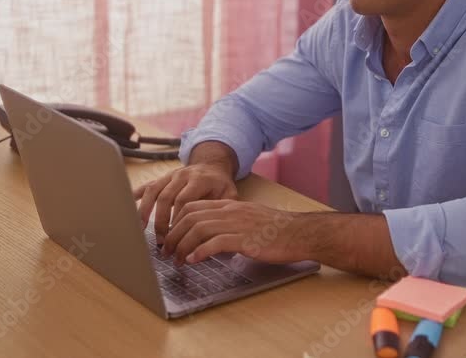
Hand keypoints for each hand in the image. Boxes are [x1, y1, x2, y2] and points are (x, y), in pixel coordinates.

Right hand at [133, 163, 237, 241]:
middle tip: (162, 242)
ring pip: (153, 191)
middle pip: (166, 197)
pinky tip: (127, 207)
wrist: (212, 165)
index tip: (176, 237)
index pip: (184, 200)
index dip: (177, 219)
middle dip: (161, 221)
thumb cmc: (220, 185)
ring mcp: (170, 175)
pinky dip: (136, 195)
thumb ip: (225, 210)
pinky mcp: (162, 178)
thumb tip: (219, 235)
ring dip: (145, 211)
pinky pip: (147, 185)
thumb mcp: (230, 194)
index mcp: (199, 179)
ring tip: (141, 229)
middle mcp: (182, 175)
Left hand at [162, 199, 304, 265]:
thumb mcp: (248, 219)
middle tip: (167, 251)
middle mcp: (230, 211)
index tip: (170, 237)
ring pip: (198, 228)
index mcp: (230, 204)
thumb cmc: (276, 230)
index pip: (193, 206)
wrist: (299, 233)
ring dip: (182, 245)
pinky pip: (215, 243)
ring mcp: (237, 224)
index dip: (176, 221)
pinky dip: (200, 252)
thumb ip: (229, 222)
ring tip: (176, 259)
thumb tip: (210, 236)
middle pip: (190, 217)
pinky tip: (193, 260)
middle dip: (174, 235)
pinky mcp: (244, 240)